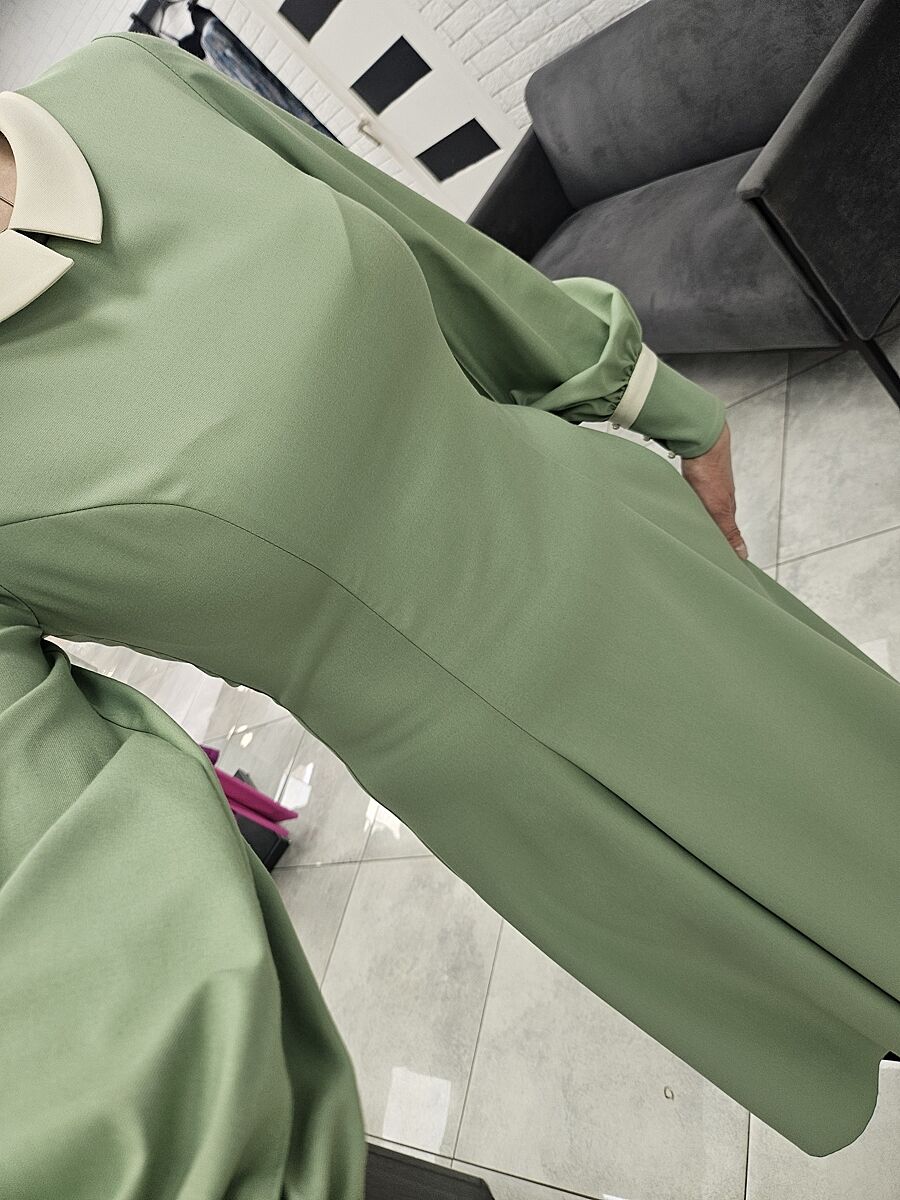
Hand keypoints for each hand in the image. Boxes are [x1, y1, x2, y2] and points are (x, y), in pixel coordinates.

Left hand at [679, 420, 748, 559]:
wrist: (701, 439)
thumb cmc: (710, 472)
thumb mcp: (718, 508)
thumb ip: (728, 532)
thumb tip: (743, 555)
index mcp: (727, 508)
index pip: (726, 535)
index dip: (722, 547)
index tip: (716, 561)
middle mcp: (719, 498)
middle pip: (713, 523)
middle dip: (706, 536)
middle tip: (696, 550)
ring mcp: (708, 487)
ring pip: (702, 510)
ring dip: (696, 521)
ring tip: (687, 534)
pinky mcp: (695, 477)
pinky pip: (692, 498)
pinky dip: (688, 506)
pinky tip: (680, 509)